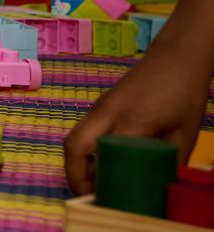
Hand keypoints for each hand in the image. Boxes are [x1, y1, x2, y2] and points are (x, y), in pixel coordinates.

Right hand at [63, 49, 208, 192]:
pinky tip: (100, 163)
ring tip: (94, 184)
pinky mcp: (100, 105)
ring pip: (74, 138)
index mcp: (132, 120)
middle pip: (73, 146)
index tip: (106, 199)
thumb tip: (158, 189)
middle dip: (74, 174)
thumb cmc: (183, 94)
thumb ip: (169, 162)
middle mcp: (107, 112)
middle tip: (88, 194)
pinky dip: (84, 151)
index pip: (103, 155)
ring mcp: (99, 106)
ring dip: (77, 163)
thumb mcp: (185, 134)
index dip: (100, 180)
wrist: (175, 58)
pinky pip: (83, 131)